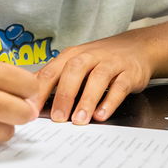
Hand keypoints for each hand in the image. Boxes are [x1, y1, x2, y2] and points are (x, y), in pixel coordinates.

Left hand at [35, 31, 152, 124]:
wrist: (137, 47)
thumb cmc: (100, 60)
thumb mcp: (76, 64)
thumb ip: (56, 80)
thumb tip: (31, 101)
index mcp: (71, 56)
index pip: (51, 72)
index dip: (40, 91)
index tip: (31, 110)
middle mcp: (90, 56)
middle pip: (73, 71)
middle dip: (64, 95)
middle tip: (58, 118)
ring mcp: (111, 63)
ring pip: (97, 78)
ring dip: (87, 99)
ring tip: (79, 120)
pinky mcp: (129, 72)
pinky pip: (119, 86)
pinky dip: (110, 101)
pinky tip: (102, 115)